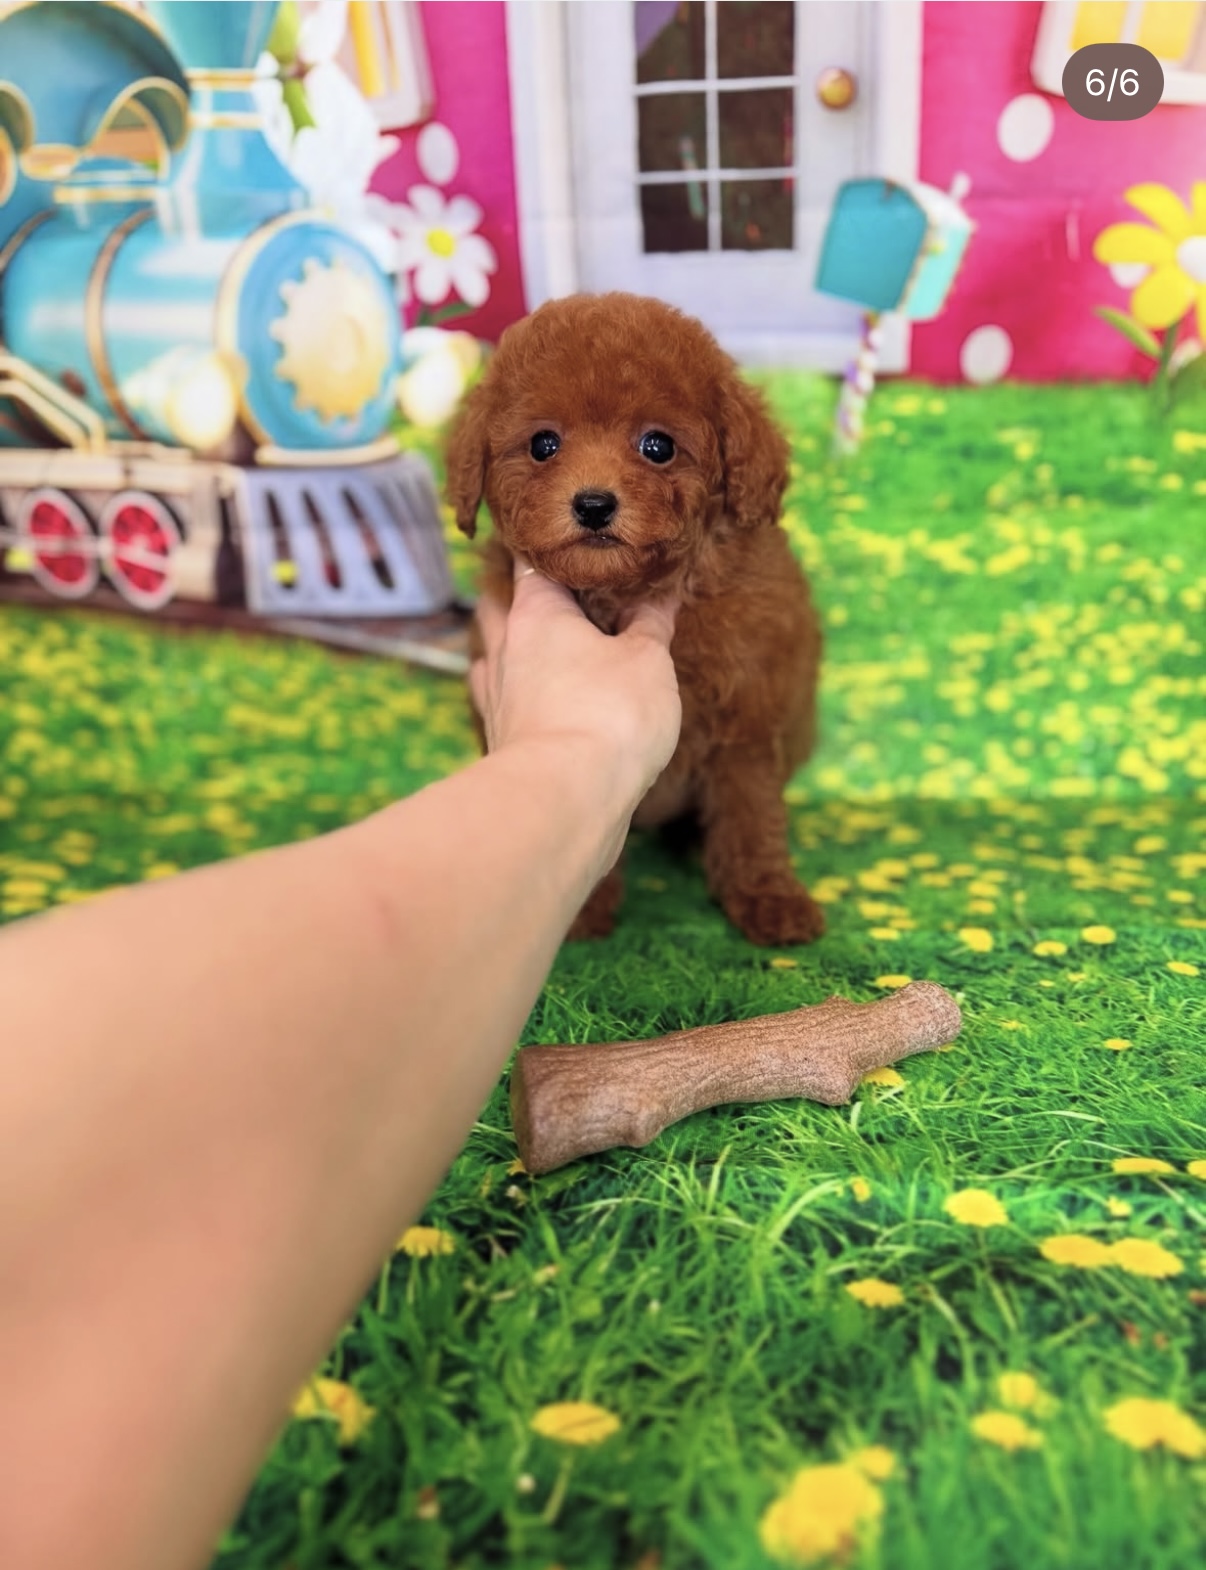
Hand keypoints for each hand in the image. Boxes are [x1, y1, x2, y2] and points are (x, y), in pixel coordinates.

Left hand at [469, 556, 681, 810]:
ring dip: (511, 646)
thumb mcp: (648, 660)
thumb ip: (651, 625)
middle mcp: (504, 647)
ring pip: (493, 655)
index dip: (546, 548)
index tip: (563, 539)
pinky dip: (516, 693)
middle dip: (518, 596)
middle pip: (498, 605)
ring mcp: (494, 695)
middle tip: (549, 590)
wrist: (566, 797)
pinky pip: (501, 701)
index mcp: (536, 612)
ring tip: (541, 644)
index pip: (530, 561)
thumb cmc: (609, 716)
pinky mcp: (498, 739)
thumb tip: (659, 597)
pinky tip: (537, 700)